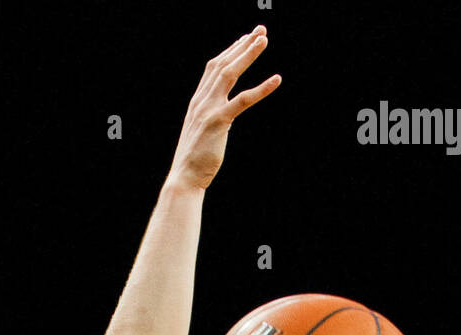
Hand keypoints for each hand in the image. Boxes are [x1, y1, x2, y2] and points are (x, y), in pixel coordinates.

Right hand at [167, 28, 280, 192]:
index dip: (230, 51)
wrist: (184, 177)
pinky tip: (276, 80)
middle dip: (242, 45)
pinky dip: (261, 88)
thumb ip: (209, 117)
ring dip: (248, 55)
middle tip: (260, 31)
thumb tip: (220, 114)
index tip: (245, 38)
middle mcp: (202, 100)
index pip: (213, 68)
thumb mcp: (200, 132)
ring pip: (230, 74)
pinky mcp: (219, 122)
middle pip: (223, 64)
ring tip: (264, 41)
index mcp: (197, 102)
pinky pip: (243, 100)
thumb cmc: (194, 160)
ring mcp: (209, 109)